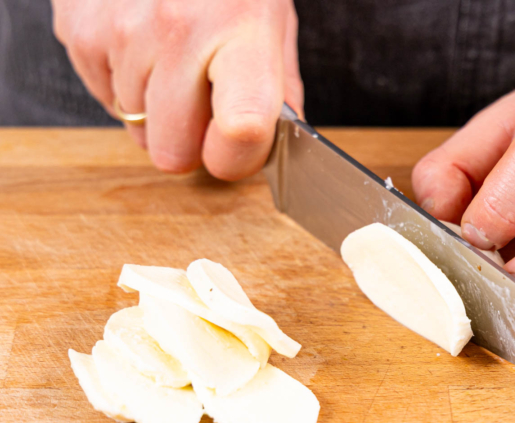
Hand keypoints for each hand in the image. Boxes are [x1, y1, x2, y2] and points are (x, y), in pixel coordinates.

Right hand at [52, 0, 302, 179]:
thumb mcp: (271, 18)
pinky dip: (124, 82)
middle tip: (202, 104)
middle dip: (189, 141)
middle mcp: (178, 29)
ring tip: (172, 57)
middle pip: (173, 151)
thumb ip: (279, 86)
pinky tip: (142, 43)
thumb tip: (282, 142)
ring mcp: (122, 29)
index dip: (237, 159)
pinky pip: (104, 95)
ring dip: (156, 108)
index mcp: (241, 29)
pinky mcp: (79, 27)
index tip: (236, 151)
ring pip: (136, 126)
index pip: (242, 129)